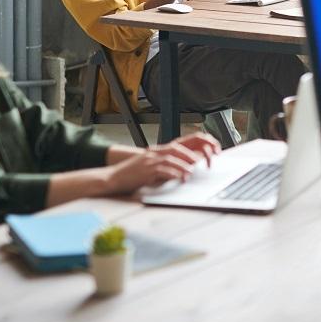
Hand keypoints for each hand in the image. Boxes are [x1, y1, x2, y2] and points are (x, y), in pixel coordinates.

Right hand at [103, 133, 220, 193]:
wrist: (113, 178)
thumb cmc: (133, 175)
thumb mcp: (152, 167)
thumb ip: (167, 166)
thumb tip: (187, 169)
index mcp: (158, 150)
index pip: (180, 143)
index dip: (195, 144)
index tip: (207, 150)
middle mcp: (155, 152)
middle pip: (177, 148)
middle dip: (192, 154)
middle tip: (204, 161)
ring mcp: (149, 161)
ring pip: (171, 158)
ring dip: (184, 165)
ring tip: (192, 173)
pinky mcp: (145, 171)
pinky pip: (161, 170)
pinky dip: (172, 173)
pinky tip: (179, 178)